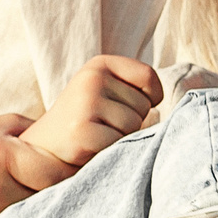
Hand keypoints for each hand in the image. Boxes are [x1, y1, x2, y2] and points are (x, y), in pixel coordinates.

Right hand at [20, 56, 163, 172]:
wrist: (41, 149)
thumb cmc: (84, 123)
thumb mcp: (105, 93)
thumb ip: (136, 89)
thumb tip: (176, 111)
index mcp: (99, 65)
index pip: (149, 78)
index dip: (149, 98)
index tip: (126, 106)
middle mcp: (92, 79)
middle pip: (144, 107)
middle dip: (129, 123)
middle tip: (99, 126)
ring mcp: (86, 104)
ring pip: (134, 126)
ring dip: (119, 138)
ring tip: (94, 136)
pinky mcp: (83, 131)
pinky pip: (119, 144)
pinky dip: (108, 152)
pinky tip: (88, 148)